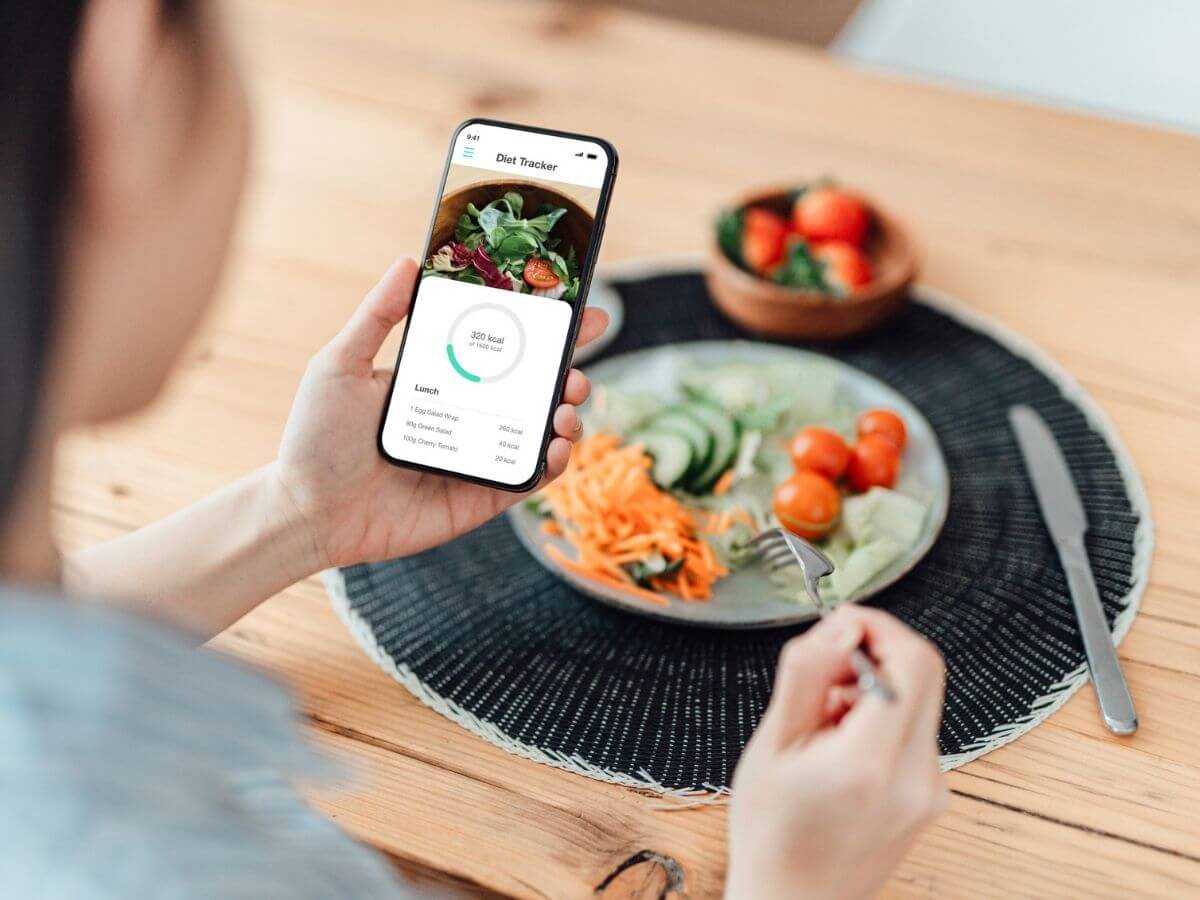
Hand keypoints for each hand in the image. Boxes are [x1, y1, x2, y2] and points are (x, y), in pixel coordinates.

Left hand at [273, 257, 607, 568]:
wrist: (307, 511)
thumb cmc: (317, 438)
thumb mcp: (342, 364)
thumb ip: (378, 316)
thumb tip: (409, 261)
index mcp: (442, 380)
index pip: (501, 350)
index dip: (544, 333)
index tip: (578, 312)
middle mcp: (465, 417)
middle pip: (533, 391)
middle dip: (569, 375)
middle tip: (575, 371)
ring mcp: (475, 458)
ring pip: (540, 434)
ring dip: (567, 416)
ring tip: (567, 406)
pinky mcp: (478, 499)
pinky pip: (527, 479)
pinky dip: (552, 464)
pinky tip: (556, 447)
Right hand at [726, 607, 946, 899]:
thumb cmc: (771, 834)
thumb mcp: (772, 743)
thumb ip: (809, 674)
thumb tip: (843, 625)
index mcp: (871, 761)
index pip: (911, 660)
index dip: (877, 626)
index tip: (839, 623)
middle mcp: (917, 776)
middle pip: (923, 673)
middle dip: (872, 653)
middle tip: (822, 670)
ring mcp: (931, 791)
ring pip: (918, 699)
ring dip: (873, 686)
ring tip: (820, 720)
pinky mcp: (931, 797)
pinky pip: (915, 730)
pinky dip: (880, 717)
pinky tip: (839, 744)